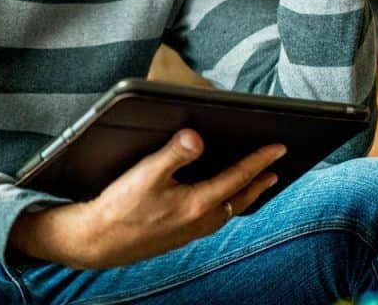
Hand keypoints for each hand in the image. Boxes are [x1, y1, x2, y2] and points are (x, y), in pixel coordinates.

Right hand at [9, 129, 284, 268]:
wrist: (98, 241)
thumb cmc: (119, 207)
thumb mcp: (146, 173)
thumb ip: (173, 153)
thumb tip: (197, 136)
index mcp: (197, 203)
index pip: (238, 177)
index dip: (259, 160)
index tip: (278, 148)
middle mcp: (200, 220)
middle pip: (240, 197)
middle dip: (260, 182)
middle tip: (276, 169)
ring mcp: (191, 231)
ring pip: (229, 210)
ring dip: (245, 195)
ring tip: (255, 185)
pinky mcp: (180, 235)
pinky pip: (214, 218)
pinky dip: (226, 206)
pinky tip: (218, 203)